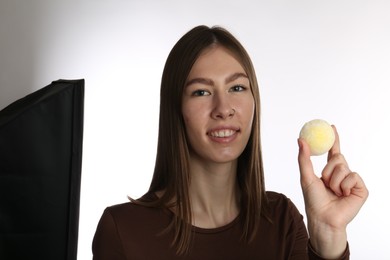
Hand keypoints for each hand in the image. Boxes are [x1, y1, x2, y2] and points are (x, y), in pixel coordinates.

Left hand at [297, 125, 368, 257]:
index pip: (333, 152)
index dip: (333, 139)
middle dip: (329, 169)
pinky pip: (353, 176)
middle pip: (338, 158)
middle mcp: (342, 175)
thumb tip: (301, 140)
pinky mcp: (361, 189)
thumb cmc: (313, 200)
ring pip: (344, 167)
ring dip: (334, 180)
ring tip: (333, 192)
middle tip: (325, 181)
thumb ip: (304, 158)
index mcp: (329, 172)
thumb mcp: (306, 177)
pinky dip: (344, 185)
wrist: (323, 218)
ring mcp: (352, 182)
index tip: (331, 126)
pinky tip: (343, 195)